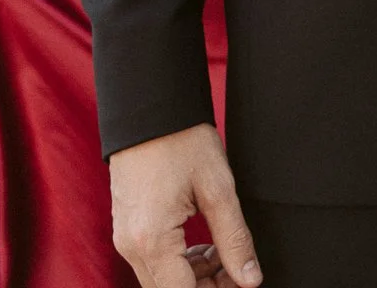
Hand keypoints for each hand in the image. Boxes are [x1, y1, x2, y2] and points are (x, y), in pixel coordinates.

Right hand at [110, 124, 261, 287]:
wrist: (149, 107)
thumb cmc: (182, 139)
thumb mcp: (218, 188)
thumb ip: (234, 239)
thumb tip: (251, 280)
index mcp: (152, 241)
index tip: (241, 282)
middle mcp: (131, 247)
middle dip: (208, 285)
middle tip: (240, 268)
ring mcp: (125, 238)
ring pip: (162, 280)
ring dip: (195, 275)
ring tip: (225, 250)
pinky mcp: (128, 228)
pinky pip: (154, 262)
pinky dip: (180, 261)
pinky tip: (205, 241)